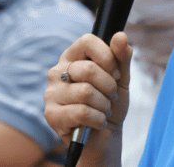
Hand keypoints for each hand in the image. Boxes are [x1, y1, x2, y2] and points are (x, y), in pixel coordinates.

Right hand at [44, 33, 131, 161]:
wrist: (106, 136)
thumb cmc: (110, 103)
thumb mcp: (121, 78)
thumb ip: (122, 56)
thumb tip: (120, 35)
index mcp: (72, 57)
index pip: (87, 41)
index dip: (107, 56)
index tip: (115, 73)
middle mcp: (57, 72)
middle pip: (89, 69)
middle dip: (109, 86)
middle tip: (111, 97)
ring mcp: (51, 94)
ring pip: (86, 92)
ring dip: (104, 105)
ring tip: (103, 110)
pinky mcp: (51, 115)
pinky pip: (82, 112)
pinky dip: (98, 119)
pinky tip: (97, 123)